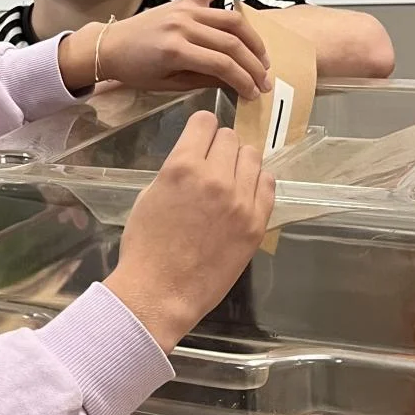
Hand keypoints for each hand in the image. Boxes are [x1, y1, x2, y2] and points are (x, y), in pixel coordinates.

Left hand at [58, 0, 272, 100]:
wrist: (110, 46)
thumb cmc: (135, 70)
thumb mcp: (168, 84)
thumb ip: (204, 80)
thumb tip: (237, 82)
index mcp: (175, 50)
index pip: (222, 65)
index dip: (243, 81)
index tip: (254, 93)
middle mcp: (183, 25)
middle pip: (231, 43)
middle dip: (253, 65)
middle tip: (264, 81)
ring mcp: (185, 8)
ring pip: (232, 20)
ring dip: (253, 39)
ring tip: (263, 58)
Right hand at [105, 111, 273, 353]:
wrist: (161, 292)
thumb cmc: (145, 246)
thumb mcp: (149, 195)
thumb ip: (175, 171)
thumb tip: (196, 159)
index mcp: (182, 167)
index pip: (205, 122)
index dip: (201, 128)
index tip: (200, 137)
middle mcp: (215, 178)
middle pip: (230, 138)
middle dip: (219, 146)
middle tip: (212, 164)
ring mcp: (240, 201)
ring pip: (253, 156)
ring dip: (240, 162)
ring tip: (230, 179)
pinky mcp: (256, 223)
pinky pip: (268, 185)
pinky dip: (257, 182)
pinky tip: (245, 193)